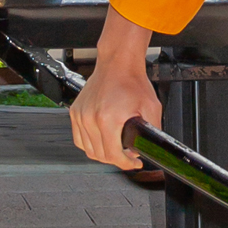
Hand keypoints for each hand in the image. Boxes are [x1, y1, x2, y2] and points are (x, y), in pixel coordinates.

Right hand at [69, 7, 155, 170]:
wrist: (118, 63)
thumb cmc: (132, 81)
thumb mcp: (151, 108)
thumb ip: (152, 132)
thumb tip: (147, 149)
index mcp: (108, 119)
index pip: (112, 155)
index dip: (126, 164)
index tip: (134, 163)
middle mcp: (90, 118)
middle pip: (100, 155)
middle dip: (117, 160)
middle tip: (128, 156)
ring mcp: (80, 115)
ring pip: (88, 150)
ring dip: (103, 154)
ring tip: (115, 149)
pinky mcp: (75, 112)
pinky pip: (79, 139)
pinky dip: (90, 145)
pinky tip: (101, 141)